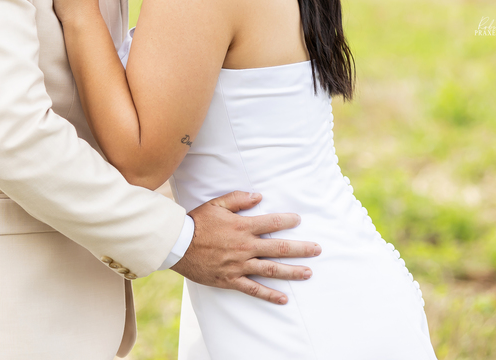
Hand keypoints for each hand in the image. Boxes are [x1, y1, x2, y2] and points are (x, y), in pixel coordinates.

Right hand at [172, 191, 319, 304]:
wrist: (178, 245)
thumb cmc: (197, 222)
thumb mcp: (216, 204)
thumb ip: (238, 199)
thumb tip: (259, 196)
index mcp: (242, 227)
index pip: (271, 223)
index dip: (287, 221)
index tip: (299, 220)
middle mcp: (245, 247)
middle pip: (278, 248)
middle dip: (301, 249)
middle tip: (317, 250)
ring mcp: (239, 265)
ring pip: (271, 270)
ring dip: (292, 272)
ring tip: (308, 273)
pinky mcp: (231, 280)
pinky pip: (254, 289)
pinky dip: (269, 295)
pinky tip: (283, 299)